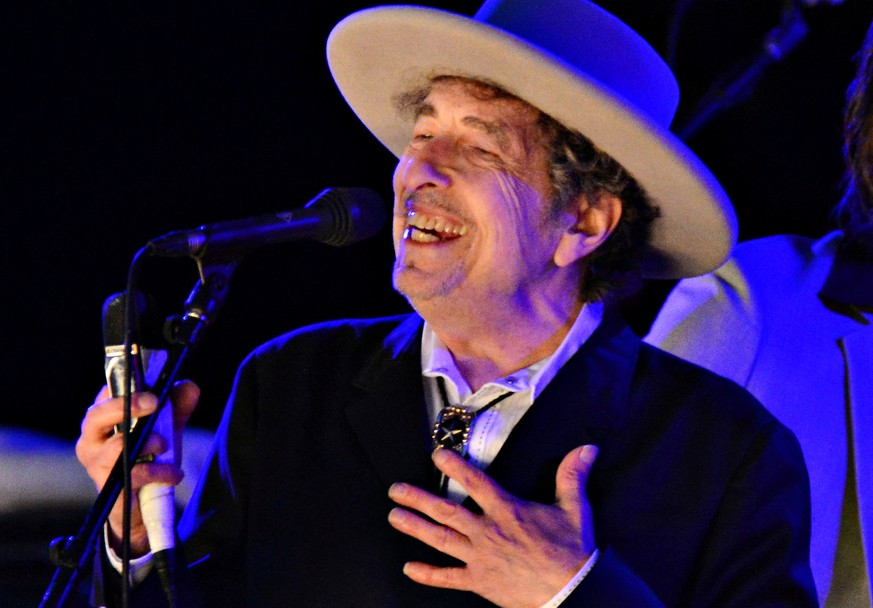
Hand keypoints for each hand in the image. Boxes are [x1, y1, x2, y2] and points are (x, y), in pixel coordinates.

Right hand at [75, 380, 199, 554]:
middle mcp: (90, 442)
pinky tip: (174, 474)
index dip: (124, 386)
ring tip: (165, 446)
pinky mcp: (110, 490)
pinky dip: (161, 471)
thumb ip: (176, 407)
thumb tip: (189, 386)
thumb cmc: (148, 457)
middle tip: (155, 402)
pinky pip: (135, 474)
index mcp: (100, 422)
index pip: (103, 396)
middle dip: (127, 406)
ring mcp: (96, 467)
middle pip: (96, 416)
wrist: (143, 506)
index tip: (148, 384)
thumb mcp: (165, 428)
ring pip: (118, 446)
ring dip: (149, 442)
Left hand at [387, 444, 598, 607]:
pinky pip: (449, 578)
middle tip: (395, 490)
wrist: (572, 593)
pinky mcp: (480, 582)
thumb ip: (572, 475)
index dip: (455, 467)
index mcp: (507, 511)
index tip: (436, 455)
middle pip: (446, 511)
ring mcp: (481, 559)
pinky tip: (408, 568)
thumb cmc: (572, 550)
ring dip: (415, 528)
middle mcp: (488, 533)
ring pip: (440, 540)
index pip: (475, 482)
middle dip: (418, 499)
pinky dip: (428, 574)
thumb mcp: (575, 508)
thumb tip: (587, 448)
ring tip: (393, 516)